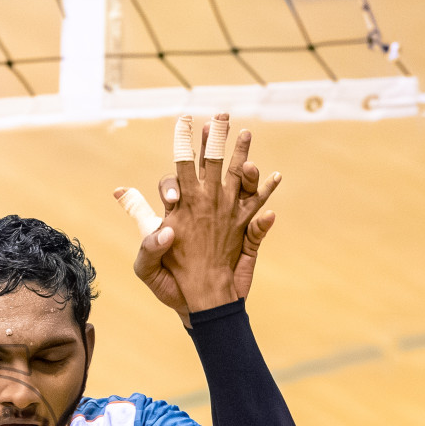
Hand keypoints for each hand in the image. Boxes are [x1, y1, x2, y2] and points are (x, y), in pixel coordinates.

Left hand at [115, 113, 278, 317]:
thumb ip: (148, 245)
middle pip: (209, 166)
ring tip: (247, 138)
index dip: (173, 182)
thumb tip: (166, 230)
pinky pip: (259, 213)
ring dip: (244, 160)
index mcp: (179, 211)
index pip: (176, 180)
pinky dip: (268, 195)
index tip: (174, 197)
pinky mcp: (248, 236)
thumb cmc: (170, 286)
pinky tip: (276, 177)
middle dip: (214, 141)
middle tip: (219, 118)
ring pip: (238, 182)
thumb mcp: (148, 269)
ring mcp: (228, 219)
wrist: (199, 307)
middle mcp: (204, 208)